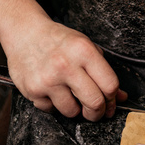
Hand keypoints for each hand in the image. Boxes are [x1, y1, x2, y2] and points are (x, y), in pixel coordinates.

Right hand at [4, 19, 125, 120]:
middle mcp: (66, 65)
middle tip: (95, 111)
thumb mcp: (86, 47)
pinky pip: (51, 110)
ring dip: (74, 109)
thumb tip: (120, 97)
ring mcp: (48, 79)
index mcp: (84, 51)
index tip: (110, 101)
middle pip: (94, 103)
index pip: (110, 85)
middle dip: (98, 112)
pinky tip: (51, 90)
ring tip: (69, 95)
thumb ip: (104, 72)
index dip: (113, 98)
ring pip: (72, 112)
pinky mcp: (32, 90)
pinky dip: (54, 105)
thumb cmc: (59, 41)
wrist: (24, 32)